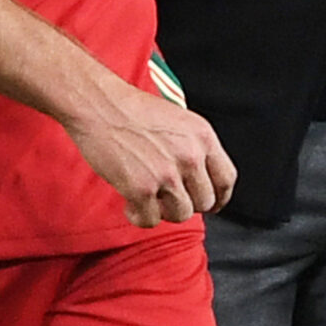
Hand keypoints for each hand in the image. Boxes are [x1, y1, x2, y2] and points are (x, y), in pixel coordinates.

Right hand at [63, 77, 236, 225]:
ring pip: (181, 214)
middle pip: (204, 202)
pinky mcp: (141, 189)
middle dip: (187, 204)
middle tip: (168, 198)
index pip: (226, 179)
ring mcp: (166, 174)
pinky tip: (131, 203)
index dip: (220, 197)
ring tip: (149, 198)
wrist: (99, 105)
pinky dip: (139, 216)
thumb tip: (200, 178)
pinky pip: (150, 220)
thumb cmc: (132, 109)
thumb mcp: (179, 120)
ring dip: (164, 211)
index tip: (213, 204)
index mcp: (203, 137)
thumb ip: (194, 147)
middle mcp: (190, 156)